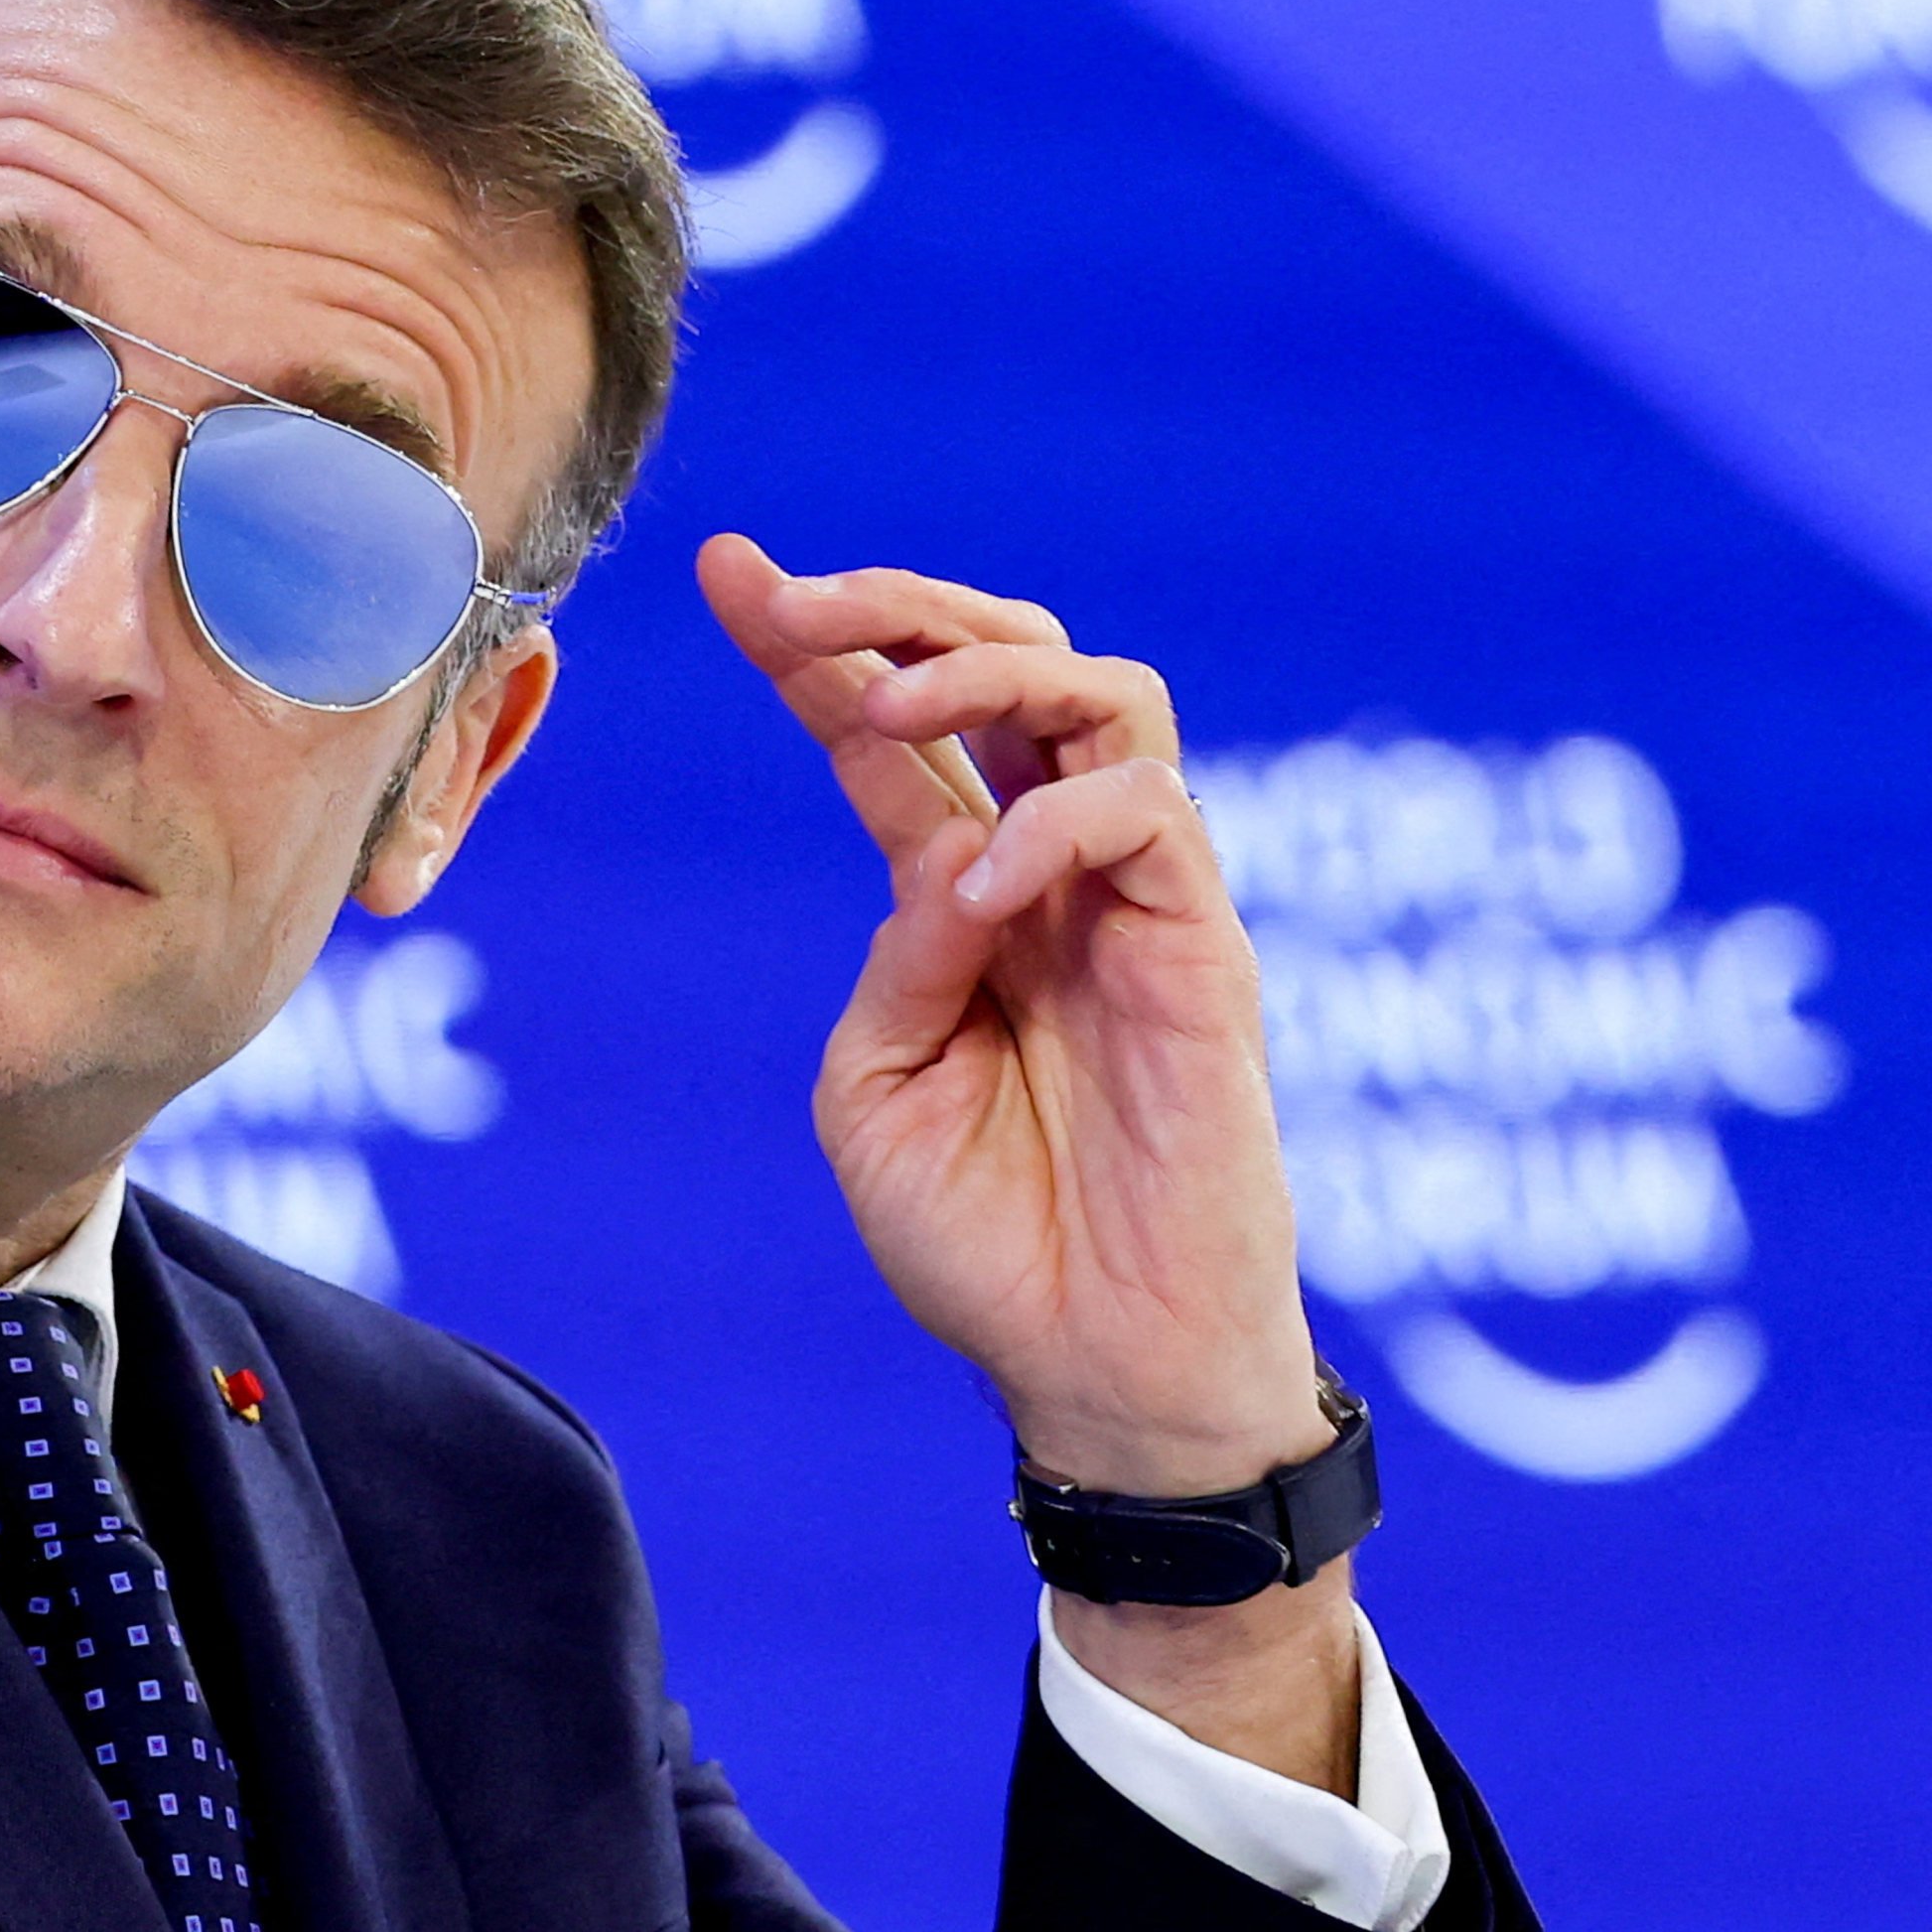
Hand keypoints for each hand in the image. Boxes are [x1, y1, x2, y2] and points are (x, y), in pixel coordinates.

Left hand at [700, 535, 1358, 1784]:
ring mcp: (1134, 898)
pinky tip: (987, 891)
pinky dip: (1056, 823)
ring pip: (1098, 692)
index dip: (811, 644)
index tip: (725, 565)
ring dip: (985, 667)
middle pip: (998, 666)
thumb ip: (896, 958)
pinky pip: (1149, 815)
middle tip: (798, 599)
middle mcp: (1047, 870)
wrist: (1097, 1366)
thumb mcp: (878, 1088)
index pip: (882, 731)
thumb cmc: (989, 1242)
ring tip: (896, 699)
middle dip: (895, 607)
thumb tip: (940, 854)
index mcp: (955, 895)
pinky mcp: (1206, 946)